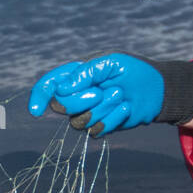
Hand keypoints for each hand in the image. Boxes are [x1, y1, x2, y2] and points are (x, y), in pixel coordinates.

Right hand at [28, 53, 166, 135]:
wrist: (157, 90)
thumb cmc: (134, 71)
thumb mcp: (111, 62)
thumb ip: (85, 72)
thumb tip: (63, 88)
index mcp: (75, 76)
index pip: (49, 86)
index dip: (39, 96)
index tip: (35, 109)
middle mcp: (77, 95)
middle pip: (60, 106)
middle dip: (80, 100)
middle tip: (102, 90)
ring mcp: (87, 113)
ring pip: (79, 121)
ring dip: (102, 108)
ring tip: (120, 95)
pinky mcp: (100, 127)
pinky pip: (96, 131)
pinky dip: (112, 119)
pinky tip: (125, 108)